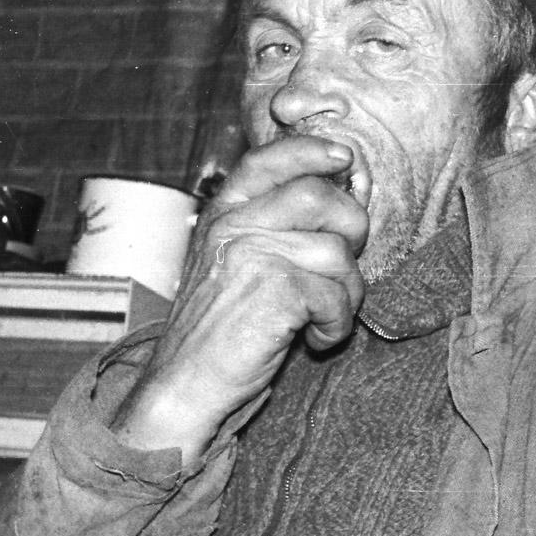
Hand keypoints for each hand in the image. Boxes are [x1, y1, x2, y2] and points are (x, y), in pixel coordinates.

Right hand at [112, 136, 368, 463]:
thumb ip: (274, 223)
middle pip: (319, 195)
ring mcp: (251, 255)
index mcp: (224, 212)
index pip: (269, 158)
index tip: (345, 159)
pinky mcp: (273, 292)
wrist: (184, 385)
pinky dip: (338, 324)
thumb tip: (344, 187)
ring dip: (347, 293)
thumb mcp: (234, 260)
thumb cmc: (220, 325)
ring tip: (324, 317)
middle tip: (342, 266)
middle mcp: (234, 225)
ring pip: (337, 251)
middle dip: (350, 229)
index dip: (313, 151)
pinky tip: (317, 339)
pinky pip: (337, 295)